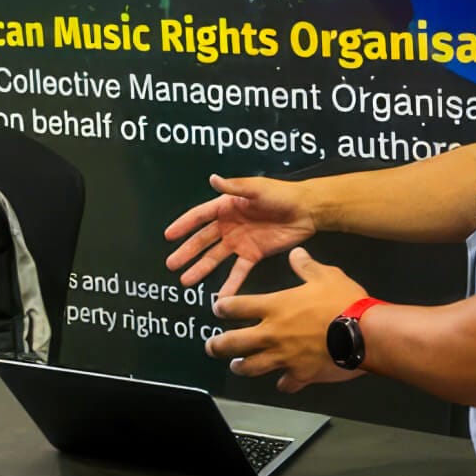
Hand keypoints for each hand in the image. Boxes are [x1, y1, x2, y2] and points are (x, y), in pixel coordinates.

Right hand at [164, 174, 316, 297]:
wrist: (307, 210)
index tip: (168, 236)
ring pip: (216, 258)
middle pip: (203, 240)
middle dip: (187, 252)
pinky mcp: (254, 255)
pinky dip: (230, 283)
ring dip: (201, 269)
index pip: (199, 216)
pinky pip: (238, 271)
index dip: (183, 225)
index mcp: (227, 206)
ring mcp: (240, 241)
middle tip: (171, 265)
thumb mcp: (256, 189)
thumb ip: (234, 188)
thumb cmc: (281, 194)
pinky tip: (221, 296)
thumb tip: (212, 179)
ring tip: (186, 281)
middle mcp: (229, 225)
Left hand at [207, 248, 368, 393]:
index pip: (237, 307)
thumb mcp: (326, 275)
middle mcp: (272, 333)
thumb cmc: (342, 301)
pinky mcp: (300, 374)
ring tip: (236, 365)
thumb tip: (295, 253)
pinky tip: (281, 383)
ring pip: (251, 366)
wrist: (363, 333)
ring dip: (241, 366)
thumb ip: (306, 266)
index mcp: (275, 307)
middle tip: (211, 346)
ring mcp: (284, 357)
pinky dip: (283, 384)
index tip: (218, 309)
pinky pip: (286, 383)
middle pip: (234, 342)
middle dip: (217, 345)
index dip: (223, 307)